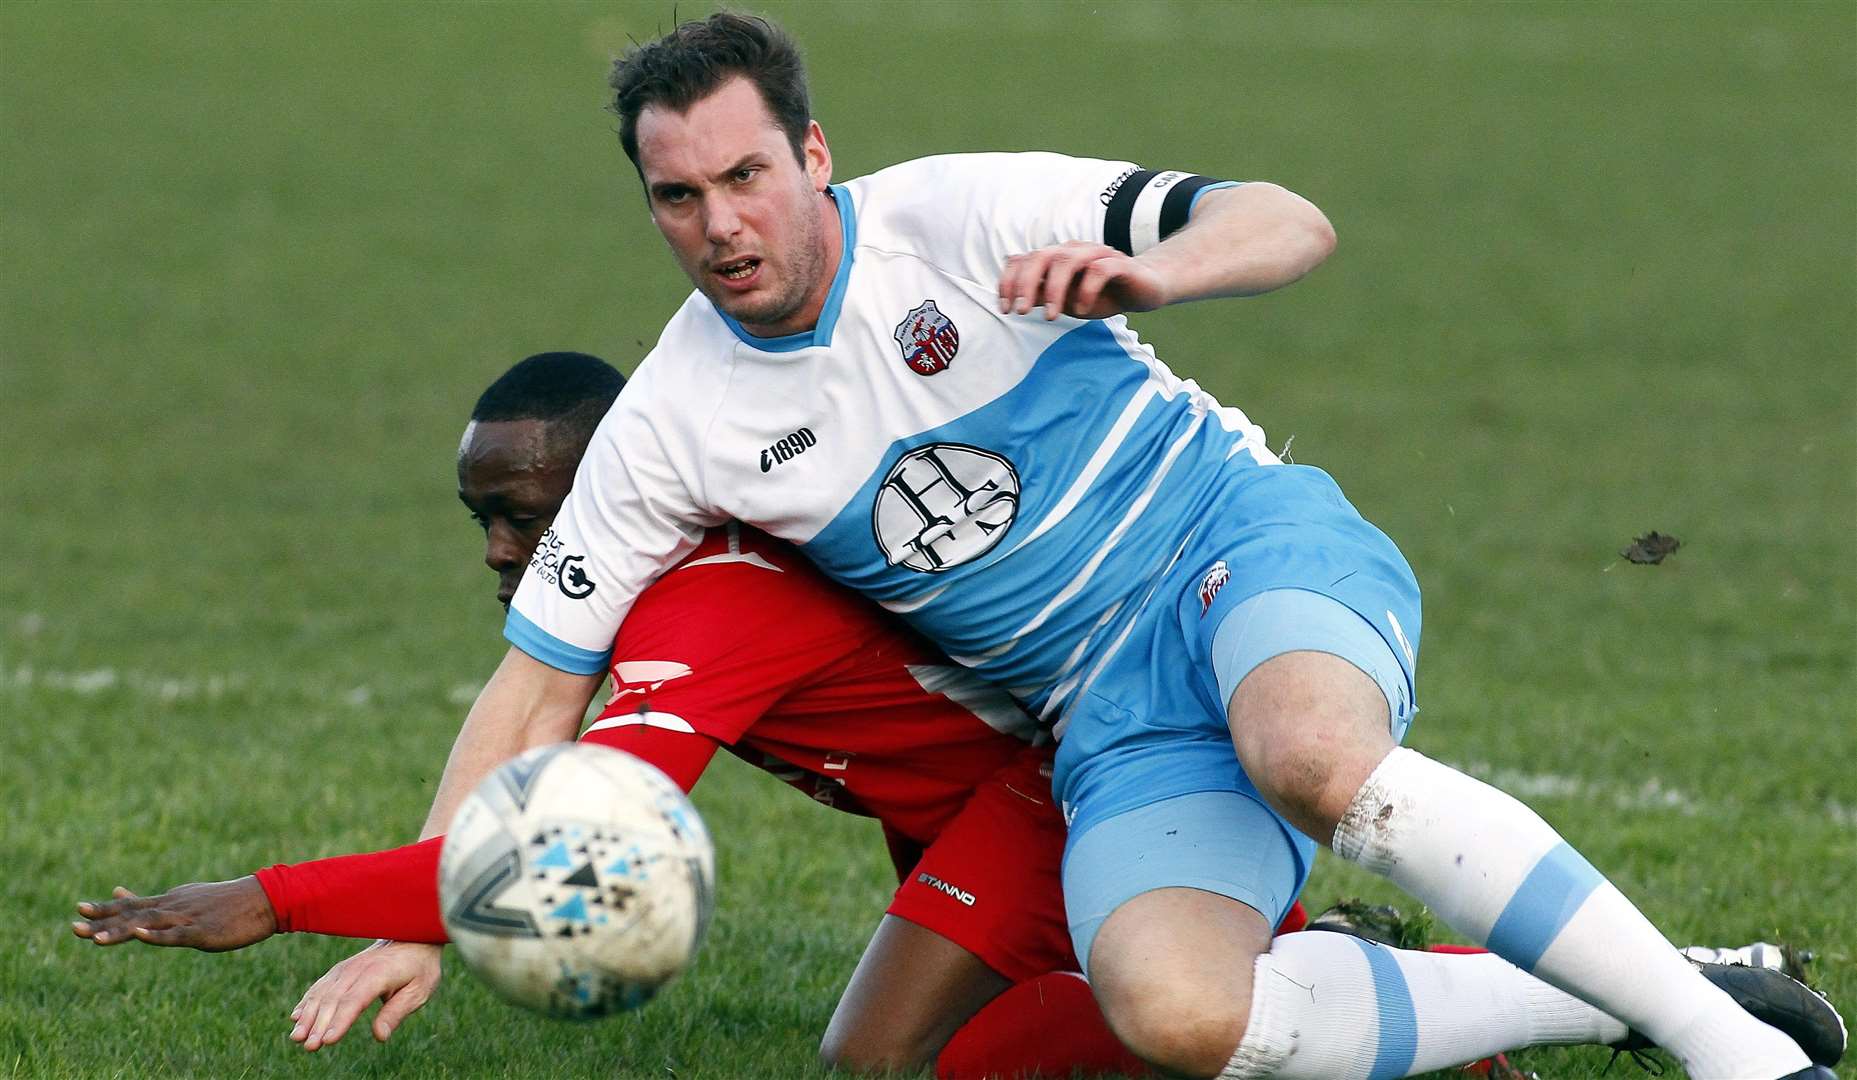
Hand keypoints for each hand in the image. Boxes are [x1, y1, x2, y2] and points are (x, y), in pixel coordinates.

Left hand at [73, 878, 276, 950]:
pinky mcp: (202, 931)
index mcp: (171, 902)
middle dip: (103, 922)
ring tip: (96, 939)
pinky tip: (141, 934)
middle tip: (74, 927)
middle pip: (133, 915)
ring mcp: (187, 918)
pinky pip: (176, 935)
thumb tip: (131, 895)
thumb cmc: (227, 901)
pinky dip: (157, 934)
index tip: (80, 909)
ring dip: (121, 932)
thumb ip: (160, 902)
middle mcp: (174, 907)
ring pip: (148, 925)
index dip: (105, 909)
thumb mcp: (190, 897)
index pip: (133, 906)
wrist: (265, 900)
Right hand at [289, 939, 441, 1051]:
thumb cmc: (420, 967)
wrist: (413, 935)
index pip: (355, 1000)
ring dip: (308, 1016)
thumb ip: (397, 1012)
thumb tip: (379, 1036)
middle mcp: (358, 969)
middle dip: (319, 1025)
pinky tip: (296, 1017)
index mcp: (379, 974)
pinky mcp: (341, 970)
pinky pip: (320, 986)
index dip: (340, 1021)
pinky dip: (307, 1001)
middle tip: (309, 1047)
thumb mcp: (419, 990)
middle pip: (334, 1000)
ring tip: (297, 1037)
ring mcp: (346, 968)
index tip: (328, 1040)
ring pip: (322, 993)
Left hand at [997, 241, 1169, 320]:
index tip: (1006, 309)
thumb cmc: (1101, 294)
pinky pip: (1098, 270)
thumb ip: (1043, 296)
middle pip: (1041, 256)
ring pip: (1067, 261)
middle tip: (1021, 312)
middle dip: (1026, 284)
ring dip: (1055, 290)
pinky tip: (1082, 310)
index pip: (1023, 260)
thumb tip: (1014, 300)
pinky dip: (1086, 290)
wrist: (1144, 289)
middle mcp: (1073, 251)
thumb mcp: (1066, 300)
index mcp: (1056, 258)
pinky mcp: (1119, 263)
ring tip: (1052, 317)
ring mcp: (1096, 254)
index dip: (1009, 282)